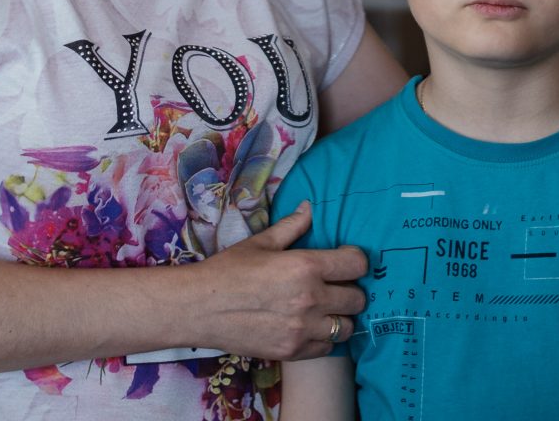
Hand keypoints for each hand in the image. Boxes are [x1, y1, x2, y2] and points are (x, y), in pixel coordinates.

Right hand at [194, 202, 367, 360]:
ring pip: (347, 327)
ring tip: (324, 309)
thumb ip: (292, 226)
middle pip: (358, 298)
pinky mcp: (294, 351)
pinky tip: (309, 326)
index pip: (357, 264)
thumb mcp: (261, 242)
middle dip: (350, 289)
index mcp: (306, 266)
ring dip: (340, 317)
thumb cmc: (228, 270)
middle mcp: (311, 299)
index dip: (355, 260)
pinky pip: (328, 347)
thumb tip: (310, 208)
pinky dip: (324, 338)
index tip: (345, 261)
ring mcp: (304, 329)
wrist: (200, 308)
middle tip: (334, 286)